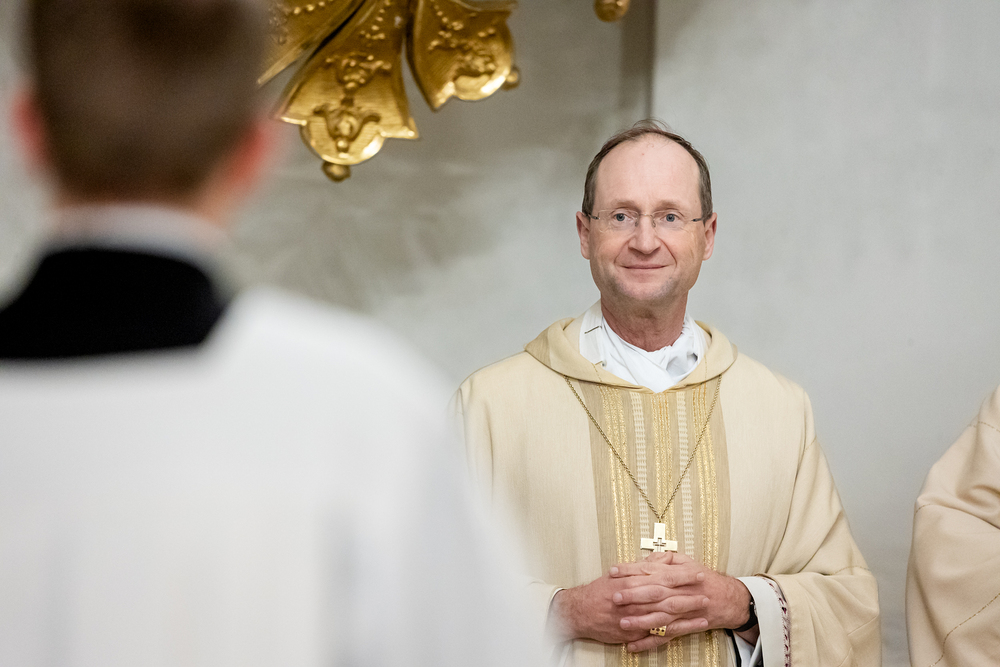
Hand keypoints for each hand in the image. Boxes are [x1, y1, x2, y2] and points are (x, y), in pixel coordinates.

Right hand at [548, 551, 709, 645]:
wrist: (580, 612)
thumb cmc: (599, 592)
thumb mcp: (619, 573)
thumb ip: (641, 567)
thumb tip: (660, 559)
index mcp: (634, 582)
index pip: (663, 577)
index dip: (682, 575)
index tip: (696, 572)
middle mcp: (637, 600)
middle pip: (668, 596)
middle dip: (689, 593)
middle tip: (706, 590)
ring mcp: (637, 618)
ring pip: (668, 615)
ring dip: (688, 612)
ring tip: (705, 609)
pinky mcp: (636, 633)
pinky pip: (660, 633)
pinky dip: (678, 630)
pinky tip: (691, 627)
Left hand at [610, 552, 753, 652]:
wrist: (724, 598)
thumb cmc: (702, 578)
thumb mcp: (684, 561)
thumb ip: (664, 560)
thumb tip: (646, 558)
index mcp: (674, 575)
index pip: (648, 571)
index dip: (630, 571)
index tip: (613, 571)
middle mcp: (676, 593)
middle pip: (653, 593)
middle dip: (633, 596)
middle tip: (615, 597)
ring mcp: (679, 613)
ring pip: (658, 617)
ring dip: (640, 621)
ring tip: (622, 623)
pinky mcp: (680, 628)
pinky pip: (663, 637)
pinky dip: (648, 643)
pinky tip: (632, 646)